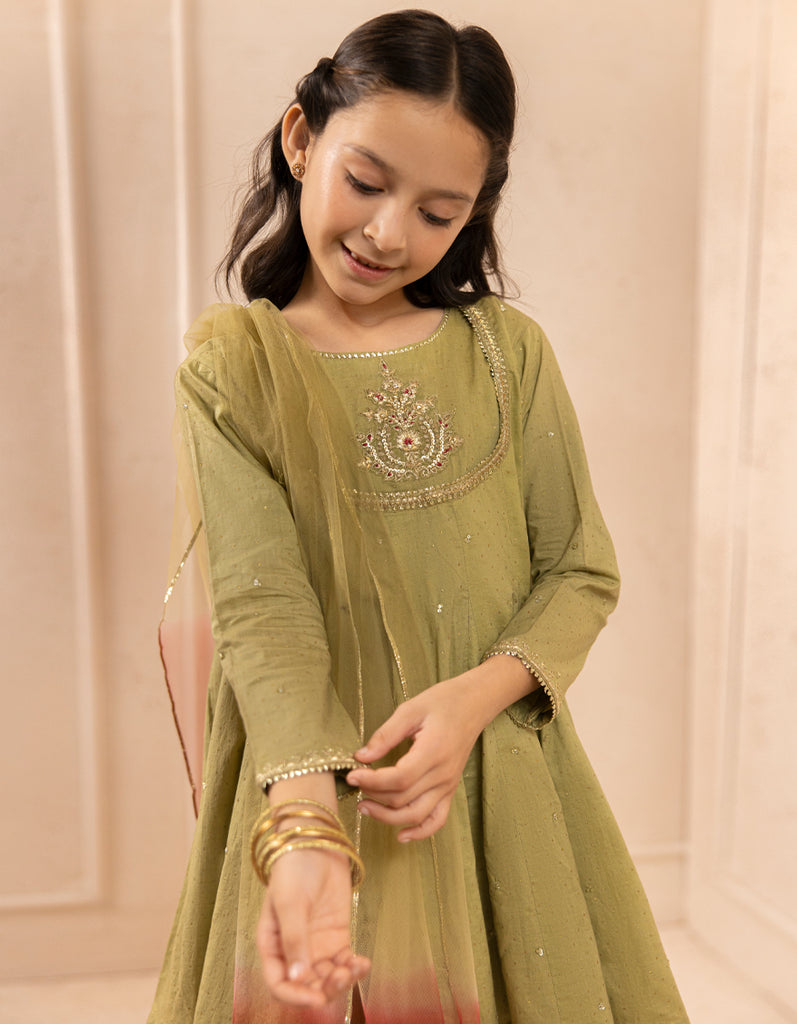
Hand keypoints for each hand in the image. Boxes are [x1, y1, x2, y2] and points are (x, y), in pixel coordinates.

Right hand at [256, 774, 369, 1004]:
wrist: (316, 842)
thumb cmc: (294, 869)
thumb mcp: (290, 902)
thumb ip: (294, 940)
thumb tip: (299, 977)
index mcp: (273, 944)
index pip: (280, 983)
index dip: (296, 996)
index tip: (316, 999)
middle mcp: (293, 949)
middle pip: (306, 985)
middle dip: (324, 988)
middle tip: (341, 976)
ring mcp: (316, 944)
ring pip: (327, 977)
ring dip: (341, 980)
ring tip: (355, 967)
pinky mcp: (337, 936)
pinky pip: (344, 962)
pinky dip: (354, 968)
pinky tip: (363, 962)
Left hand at [345, 672, 486, 841]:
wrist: (474, 704)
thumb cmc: (442, 702)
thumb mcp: (410, 710)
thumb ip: (385, 735)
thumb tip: (361, 756)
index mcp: (433, 752)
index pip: (398, 779)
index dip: (372, 781)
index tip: (352, 775)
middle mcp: (442, 774)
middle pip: (403, 799)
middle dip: (373, 795)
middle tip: (355, 784)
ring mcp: (448, 785)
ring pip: (416, 815)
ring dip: (387, 817)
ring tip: (365, 807)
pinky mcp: (450, 790)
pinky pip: (437, 820)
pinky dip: (419, 832)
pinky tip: (400, 835)